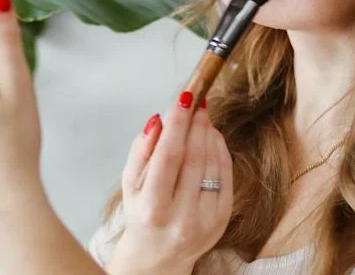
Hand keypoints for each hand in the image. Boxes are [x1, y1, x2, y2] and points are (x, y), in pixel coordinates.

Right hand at [110, 92, 232, 273]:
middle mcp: (181, 217)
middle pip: (194, 157)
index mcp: (152, 208)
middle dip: (195, 124)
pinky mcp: (223, 218)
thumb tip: (158, 120)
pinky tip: (211, 136)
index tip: (184, 98)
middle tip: (196, 101)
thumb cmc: (141, 213)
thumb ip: (141, 150)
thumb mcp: (129, 184)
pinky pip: (226, 174)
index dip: (178, 124)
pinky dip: (220, 149)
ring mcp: (206, 220)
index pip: (168, 157)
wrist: (159, 255)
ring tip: (201, 117)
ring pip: (213, 163)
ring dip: (209, 133)